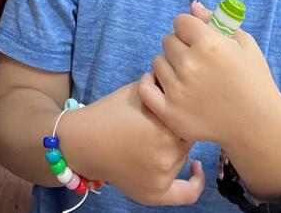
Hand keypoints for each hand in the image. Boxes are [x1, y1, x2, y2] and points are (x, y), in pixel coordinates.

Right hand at [59, 81, 204, 205]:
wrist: (82, 143)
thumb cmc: (109, 113)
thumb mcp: (138, 90)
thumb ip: (164, 89)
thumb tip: (186, 87)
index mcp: (163, 122)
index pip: (187, 114)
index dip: (178, 108)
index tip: (172, 106)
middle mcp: (167, 150)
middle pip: (188, 135)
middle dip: (176, 127)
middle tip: (157, 124)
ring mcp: (162, 174)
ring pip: (184, 156)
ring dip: (177, 147)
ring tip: (151, 140)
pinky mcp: (155, 193)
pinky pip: (187, 192)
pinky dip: (196, 181)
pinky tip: (197, 168)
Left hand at [138, 1, 280, 145]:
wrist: (257, 124)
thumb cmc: (254, 80)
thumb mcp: (244, 44)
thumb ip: (215, 22)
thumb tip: (192, 6)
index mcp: (209, 45)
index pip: (180, 22)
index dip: (190, 29)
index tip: (198, 39)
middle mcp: (190, 65)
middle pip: (168, 41)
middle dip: (181, 47)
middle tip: (197, 61)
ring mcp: (178, 90)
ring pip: (158, 62)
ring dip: (170, 66)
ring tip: (188, 77)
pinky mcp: (169, 112)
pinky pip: (145, 88)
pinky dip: (150, 83)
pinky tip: (164, 85)